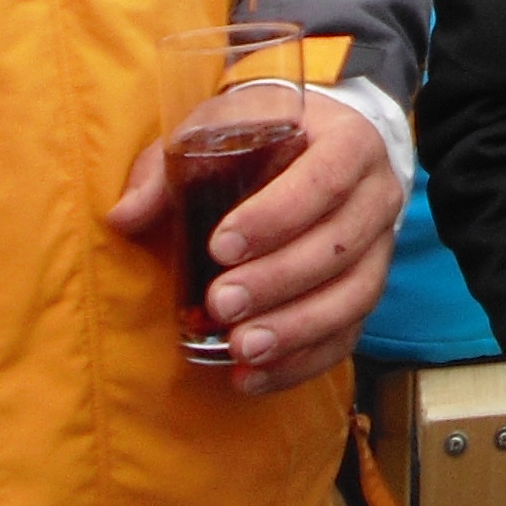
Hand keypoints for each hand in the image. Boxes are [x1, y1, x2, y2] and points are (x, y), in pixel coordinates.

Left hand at [106, 93, 401, 395]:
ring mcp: (381, 246)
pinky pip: (348, 334)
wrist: (318, 145)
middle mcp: (378, 193)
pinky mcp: (367, 289)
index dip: (277, 216)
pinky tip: (251, 377)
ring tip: (240, 349)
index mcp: (348, 141)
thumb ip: (168, 169)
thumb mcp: (219, 129)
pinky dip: (302, 362)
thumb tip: (124, 216)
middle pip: (341, 245)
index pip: (325, 179)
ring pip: (354, 296)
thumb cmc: (264, 135)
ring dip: (296, 329)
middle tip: (221, 303)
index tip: (221, 246)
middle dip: (279, 280)